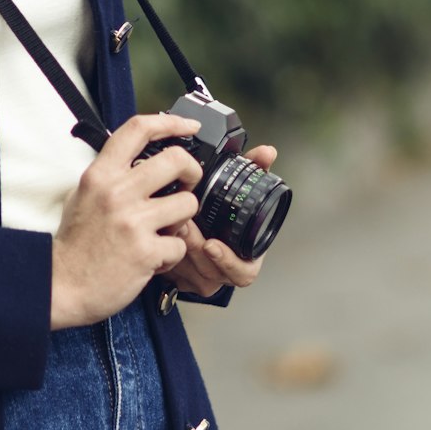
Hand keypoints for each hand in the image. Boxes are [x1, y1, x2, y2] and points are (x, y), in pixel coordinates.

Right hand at [49, 113, 204, 329]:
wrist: (62, 285)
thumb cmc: (75, 242)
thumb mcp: (82, 195)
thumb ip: (110, 174)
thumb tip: (140, 156)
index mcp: (101, 175)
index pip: (138, 130)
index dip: (170, 123)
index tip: (188, 127)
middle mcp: (117, 193)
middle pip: (176, 159)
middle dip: (192, 171)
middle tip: (187, 183)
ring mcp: (133, 222)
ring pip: (187, 203)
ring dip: (182, 218)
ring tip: (165, 229)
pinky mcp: (146, 252)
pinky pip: (181, 244)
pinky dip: (172, 253)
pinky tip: (155, 257)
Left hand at [165, 144, 276, 297]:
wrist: (204, 232)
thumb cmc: (226, 213)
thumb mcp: (241, 191)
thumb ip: (255, 170)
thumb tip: (268, 152)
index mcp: (245, 257)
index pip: (243, 272)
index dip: (228, 260)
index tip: (212, 244)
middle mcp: (224, 271)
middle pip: (210, 271)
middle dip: (195, 246)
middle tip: (184, 224)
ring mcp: (202, 278)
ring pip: (189, 272)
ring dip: (179, 247)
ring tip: (172, 224)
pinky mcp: (181, 278)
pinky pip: (173, 274)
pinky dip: (167, 255)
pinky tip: (162, 236)